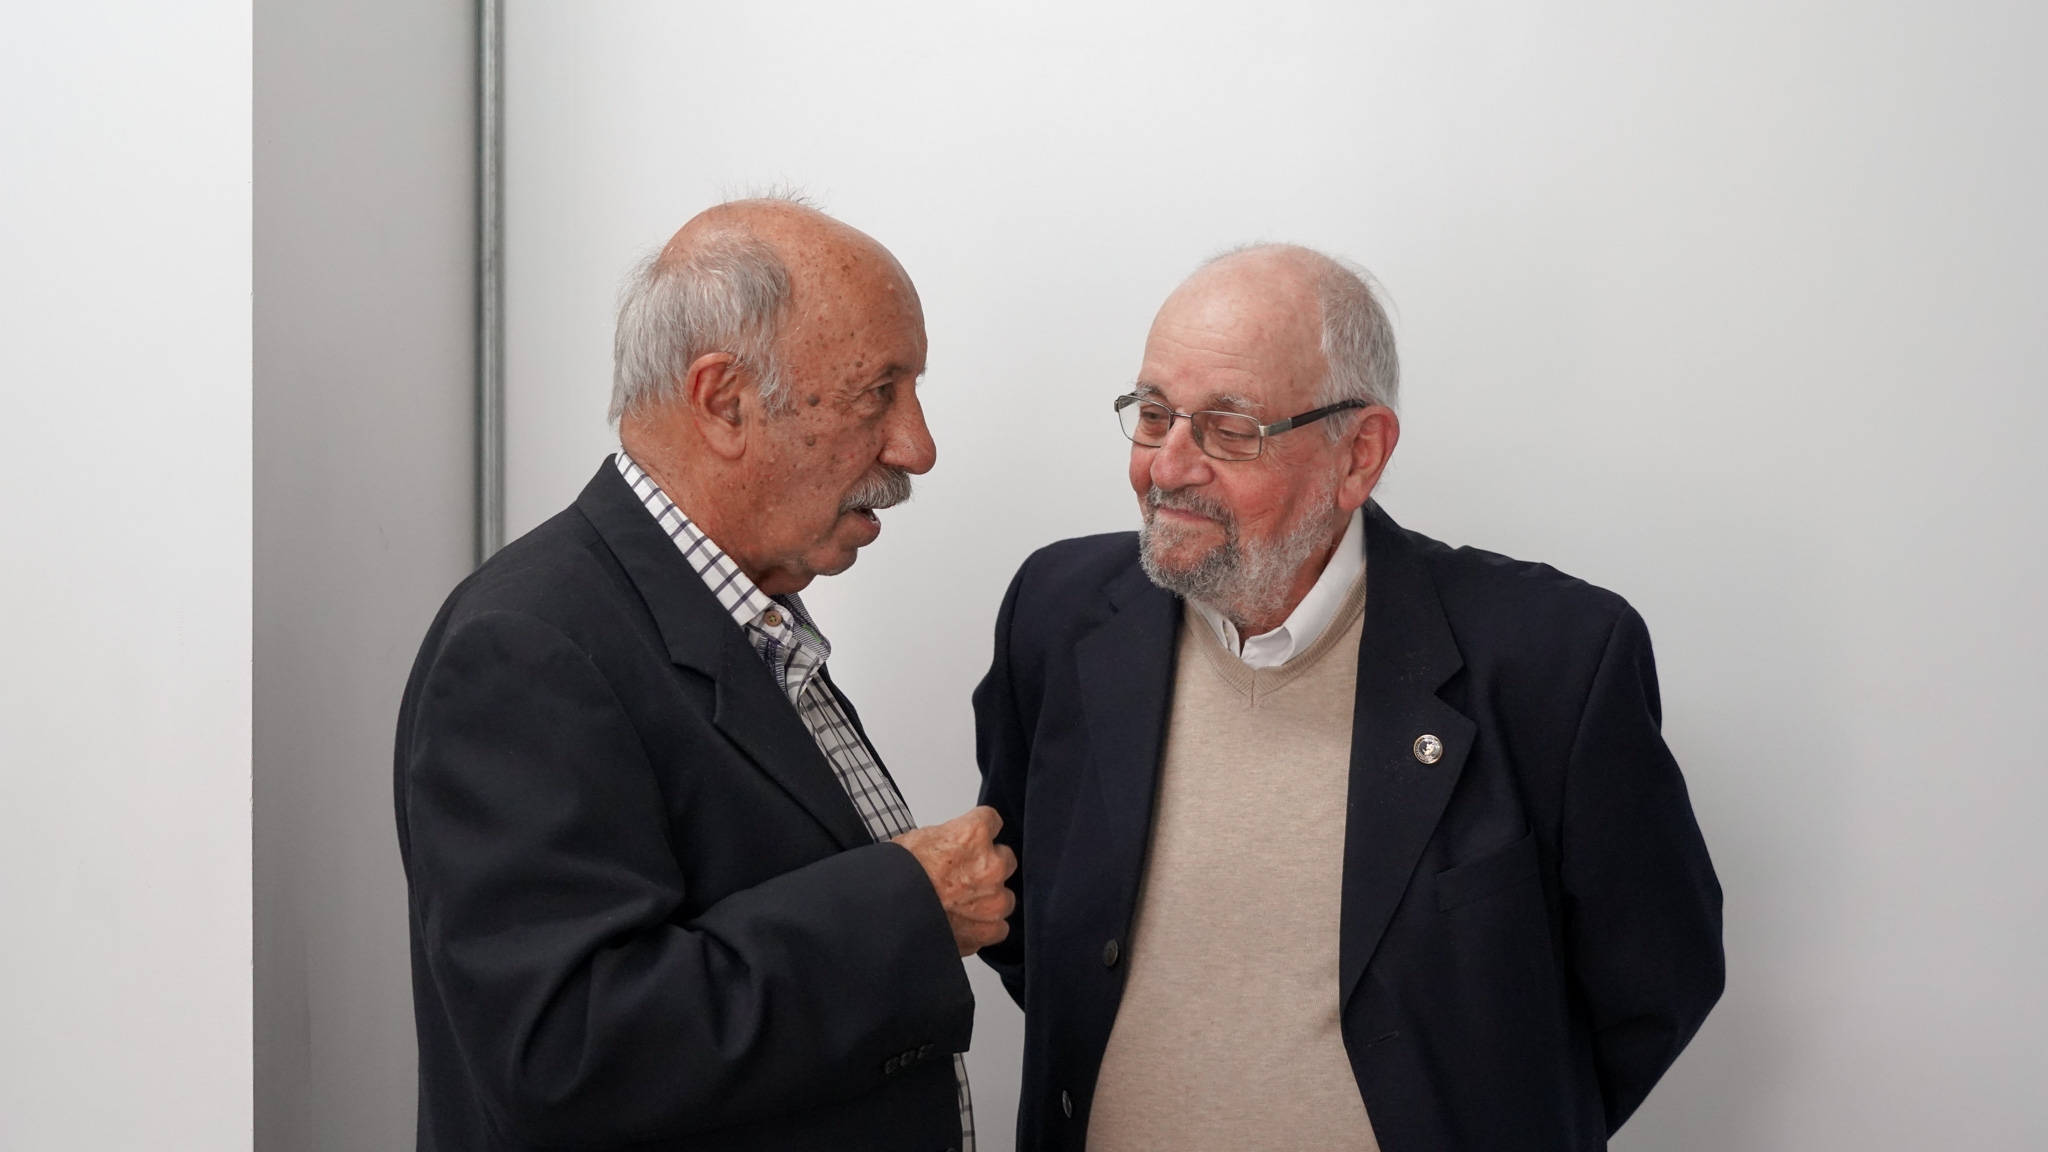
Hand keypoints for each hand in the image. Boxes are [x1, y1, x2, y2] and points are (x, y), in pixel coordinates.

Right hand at [892, 806, 1018, 956]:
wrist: (886, 912)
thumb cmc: (896, 876)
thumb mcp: (920, 838)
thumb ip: (951, 839)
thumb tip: (955, 845)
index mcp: (974, 835)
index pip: (993, 821)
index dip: (979, 831)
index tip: (973, 839)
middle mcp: (991, 866)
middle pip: (1006, 858)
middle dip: (988, 865)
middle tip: (962, 874)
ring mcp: (993, 901)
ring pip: (1005, 896)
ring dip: (989, 899)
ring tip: (960, 903)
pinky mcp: (988, 930)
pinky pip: (998, 927)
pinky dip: (983, 927)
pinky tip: (963, 923)